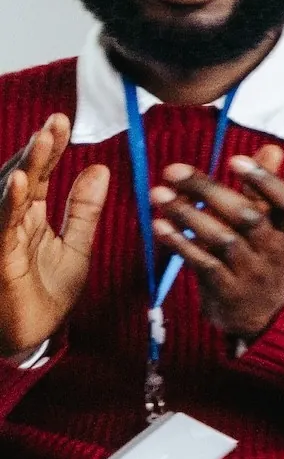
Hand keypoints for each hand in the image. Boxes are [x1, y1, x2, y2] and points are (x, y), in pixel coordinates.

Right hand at [1, 115, 107, 360]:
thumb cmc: (46, 294)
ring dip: (26, 166)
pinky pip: (2, 224)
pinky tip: (20, 180)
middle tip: (57, 121)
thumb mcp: (76, 246)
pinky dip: (9, 201)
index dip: (50, 149)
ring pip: (9, 194)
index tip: (63, 122)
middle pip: (22, 177)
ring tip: (43, 139)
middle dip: (38, 149)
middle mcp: (10, 221)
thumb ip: (83, 209)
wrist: (30, 337)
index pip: (38, 175)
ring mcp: (1, 237)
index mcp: (28, 216)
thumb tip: (98, 168)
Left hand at [152, 144, 283, 343]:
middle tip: (173, 170)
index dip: (265, 180)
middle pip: (247, 216)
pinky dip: (180, 243)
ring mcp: (250, 271)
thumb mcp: (272, 228)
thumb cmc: (261, 261)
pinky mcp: (226, 290)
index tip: (235, 160)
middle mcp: (271, 250)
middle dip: (209, 191)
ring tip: (157, 194)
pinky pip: (203, 264)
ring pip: (222, 239)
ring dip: (188, 215)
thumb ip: (265, 190)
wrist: (264, 317)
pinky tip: (160, 226)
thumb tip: (272, 149)